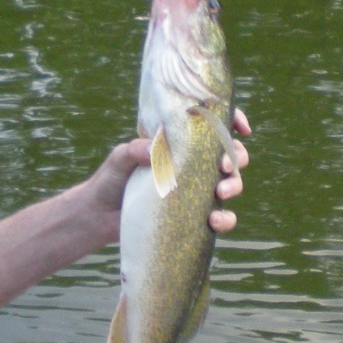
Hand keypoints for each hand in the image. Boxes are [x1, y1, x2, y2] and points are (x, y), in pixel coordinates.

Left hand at [93, 109, 250, 234]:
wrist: (100, 216)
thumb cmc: (110, 180)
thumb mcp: (119, 158)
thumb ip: (134, 150)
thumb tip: (154, 151)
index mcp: (180, 142)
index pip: (212, 125)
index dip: (233, 121)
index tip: (242, 128)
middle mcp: (192, 164)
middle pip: (230, 154)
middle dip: (236, 157)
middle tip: (225, 166)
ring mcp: (195, 190)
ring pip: (231, 183)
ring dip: (235, 185)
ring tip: (222, 193)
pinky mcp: (194, 215)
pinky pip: (221, 217)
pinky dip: (226, 219)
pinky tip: (215, 221)